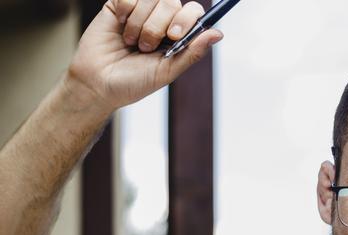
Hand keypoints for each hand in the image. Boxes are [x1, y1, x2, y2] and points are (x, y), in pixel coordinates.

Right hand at [66, 0, 222, 112]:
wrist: (98, 84)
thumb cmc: (133, 82)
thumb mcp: (168, 71)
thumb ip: (192, 52)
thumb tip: (218, 33)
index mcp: (177, 35)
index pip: (193, 11)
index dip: (186, 19)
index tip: (174, 36)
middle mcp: (160, 19)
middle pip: (172, 1)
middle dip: (160, 25)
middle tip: (147, 46)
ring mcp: (140, 9)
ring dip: (141, 24)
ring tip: (132, 43)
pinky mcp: (119, 4)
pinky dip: (126, 13)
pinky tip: (120, 27)